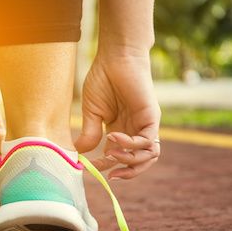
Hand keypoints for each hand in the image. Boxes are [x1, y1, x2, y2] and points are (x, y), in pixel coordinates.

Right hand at [75, 50, 160, 179]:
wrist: (115, 57)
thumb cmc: (102, 79)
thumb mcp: (92, 112)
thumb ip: (90, 133)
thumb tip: (80, 153)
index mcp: (121, 131)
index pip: (119, 157)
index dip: (106, 166)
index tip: (91, 168)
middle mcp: (135, 130)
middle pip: (140, 162)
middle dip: (127, 172)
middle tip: (109, 173)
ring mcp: (145, 124)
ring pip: (149, 156)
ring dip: (131, 161)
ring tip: (112, 154)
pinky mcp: (151, 117)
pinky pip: (147, 141)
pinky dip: (131, 145)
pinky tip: (114, 137)